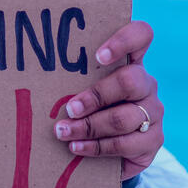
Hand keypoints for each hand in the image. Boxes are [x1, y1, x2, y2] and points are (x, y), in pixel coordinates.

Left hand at [52, 20, 161, 178]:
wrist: (111, 151)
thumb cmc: (89, 109)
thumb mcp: (83, 90)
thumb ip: (73, 81)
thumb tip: (34, 76)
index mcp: (132, 62)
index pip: (141, 35)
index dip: (123, 41)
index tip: (98, 56)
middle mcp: (147, 84)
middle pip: (129, 81)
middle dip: (95, 96)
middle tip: (70, 108)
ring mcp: (153, 112)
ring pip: (124, 117)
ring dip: (89, 127)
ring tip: (63, 132)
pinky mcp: (154, 140)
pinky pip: (125, 143)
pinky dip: (96, 147)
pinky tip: (76, 147)